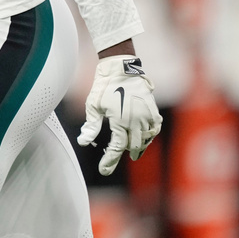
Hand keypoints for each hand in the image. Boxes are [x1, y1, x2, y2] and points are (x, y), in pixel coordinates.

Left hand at [77, 55, 162, 175]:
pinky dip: (150, 136)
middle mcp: (136, 120)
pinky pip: (155, 128)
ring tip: (132, 152)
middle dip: (123, 154)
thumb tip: (83, 142)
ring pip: (145, 139)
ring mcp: (146, 115)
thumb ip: (91, 125)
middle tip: (111, 161)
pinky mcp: (152, 109)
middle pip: (132, 146)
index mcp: (120, 120)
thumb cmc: (104, 85)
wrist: (120, 67)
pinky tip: (144, 138)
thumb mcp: (93, 105)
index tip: (104, 170)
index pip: (116, 148)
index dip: (109, 161)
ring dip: (138, 147)